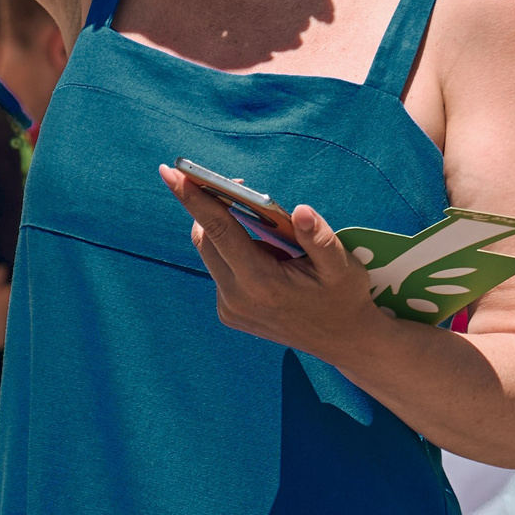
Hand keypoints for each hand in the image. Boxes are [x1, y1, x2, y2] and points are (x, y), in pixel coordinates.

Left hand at [160, 165, 382, 364]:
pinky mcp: (229, 314)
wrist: (343, 342)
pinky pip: (220, 270)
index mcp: (261, 283)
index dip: (193, 198)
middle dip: (212, 205)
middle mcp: (236, 298)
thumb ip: (319, 237)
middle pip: (207, 237)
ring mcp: (230, 309)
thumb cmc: (344, 297)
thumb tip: (301, 210)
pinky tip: (263, 254)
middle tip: (237, 185)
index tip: (170, 172)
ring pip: (210, 253)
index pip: (218, 230)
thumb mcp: (342, 266)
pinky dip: (232, 251)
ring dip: (225, 229)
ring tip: (262, 225)